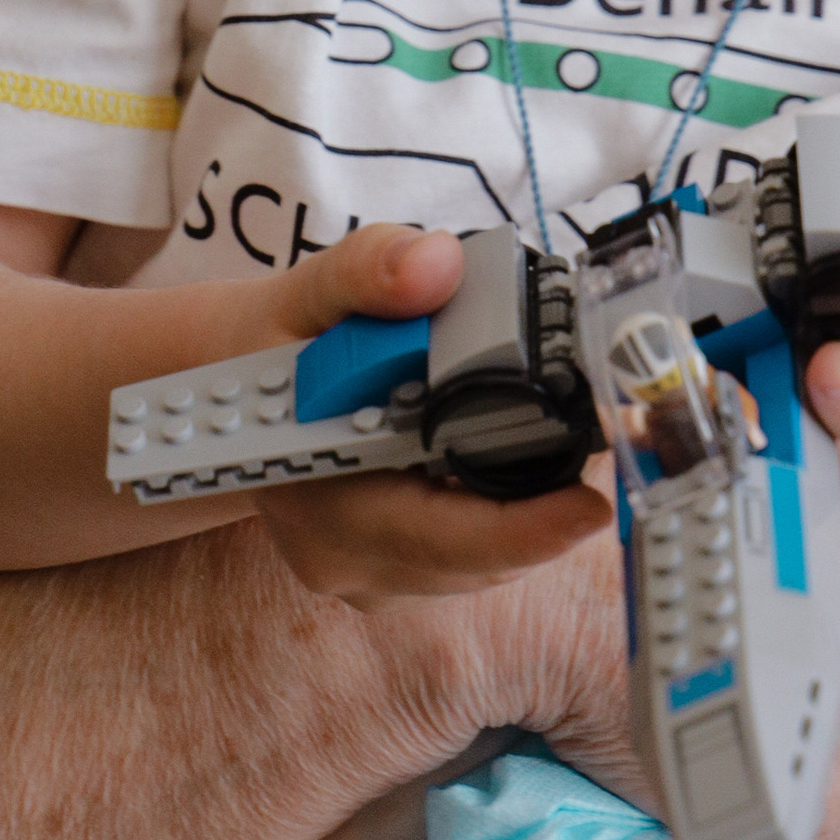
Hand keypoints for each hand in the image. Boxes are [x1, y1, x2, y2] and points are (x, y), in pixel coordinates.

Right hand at [245, 221, 611, 604]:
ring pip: (483, 562)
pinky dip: (508, 510)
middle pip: (478, 557)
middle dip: (548, 503)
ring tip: (572, 432)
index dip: (523, 530)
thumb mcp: (310, 291)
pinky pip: (472, 554)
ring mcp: (370, 574)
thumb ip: (368, 271)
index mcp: (319, 504)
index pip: (437, 538)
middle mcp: (344, 559)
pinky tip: (527, 451)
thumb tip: (439, 264)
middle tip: (605, 432)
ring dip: (533, 508)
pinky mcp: (395, 570)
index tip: (591, 505)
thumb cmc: (276, 345)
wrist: (233, 392)